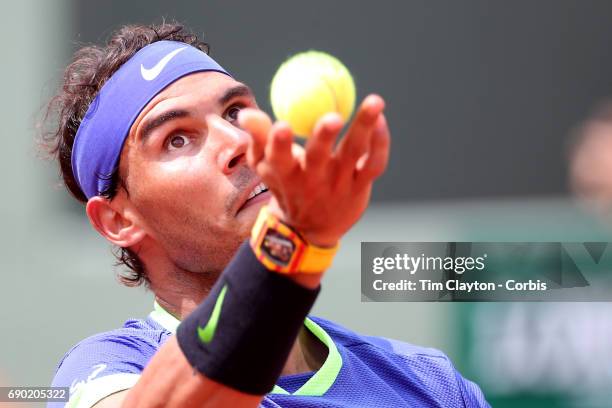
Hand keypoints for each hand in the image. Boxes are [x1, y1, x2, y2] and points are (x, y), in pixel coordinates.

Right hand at [238, 94, 389, 246]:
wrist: (311, 229)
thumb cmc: (286, 187)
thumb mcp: (265, 166)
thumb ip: (258, 138)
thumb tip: (246, 114)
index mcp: (287, 174)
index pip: (279, 159)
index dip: (279, 144)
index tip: (281, 125)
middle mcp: (313, 180)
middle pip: (319, 157)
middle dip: (324, 137)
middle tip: (333, 117)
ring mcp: (339, 184)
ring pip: (353, 153)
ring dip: (364, 127)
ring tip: (374, 101)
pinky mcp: (361, 185)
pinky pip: (374, 162)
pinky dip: (381, 142)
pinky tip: (380, 120)